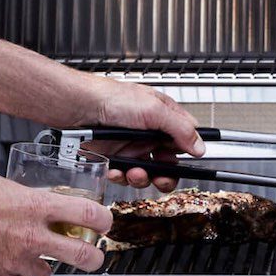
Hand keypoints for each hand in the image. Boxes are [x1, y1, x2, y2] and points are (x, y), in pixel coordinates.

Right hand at [0, 165, 112, 275]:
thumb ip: (17, 192)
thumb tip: (21, 194)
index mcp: (34, 207)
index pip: (88, 215)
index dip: (103, 220)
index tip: (104, 223)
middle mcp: (29, 236)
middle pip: (82, 256)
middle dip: (92, 258)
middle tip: (92, 257)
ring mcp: (13, 260)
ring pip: (45, 273)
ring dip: (43, 266)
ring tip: (34, 256)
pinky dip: (11, 271)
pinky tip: (1, 258)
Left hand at [86, 77, 204, 191]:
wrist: (75, 107)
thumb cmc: (110, 98)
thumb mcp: (153, 110)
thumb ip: (180, 128)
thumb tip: (200, 146)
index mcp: (162, 117)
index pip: (184, 139)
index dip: (186, 153)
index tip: (187, 163)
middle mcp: (148, 133)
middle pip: (167, 162)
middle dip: (165, 174)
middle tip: (161, 177)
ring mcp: (131, 146)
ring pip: (147, 173)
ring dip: (142, 177)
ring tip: (134, 172)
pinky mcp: (114, 158)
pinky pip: (124, 176)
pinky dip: (121, 177)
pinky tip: (117, 170)